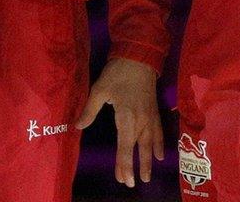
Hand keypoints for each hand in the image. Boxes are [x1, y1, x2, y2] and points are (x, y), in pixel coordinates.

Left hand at [74, 56, 163, 186]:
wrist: (140, 57)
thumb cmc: (118, 73)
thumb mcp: (99, 90)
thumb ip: (90, 110)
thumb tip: (78, 126)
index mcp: (127, 117)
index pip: (125, 146)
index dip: (124, 164)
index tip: (122, 178)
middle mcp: (141, 120)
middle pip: (139, 148)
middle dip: (136, 167)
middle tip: (132, 183)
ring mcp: (150, 116)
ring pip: (151, 143)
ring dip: (149, 160)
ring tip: (148, 176)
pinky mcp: (155, 111)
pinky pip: (159, 132)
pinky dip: (161, 144)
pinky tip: (161, 154)